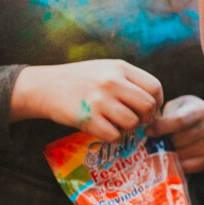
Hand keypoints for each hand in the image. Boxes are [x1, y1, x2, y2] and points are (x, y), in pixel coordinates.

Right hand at [11, 60, 163, 142]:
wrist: (44, 86)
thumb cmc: (80, 79)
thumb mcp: (107, 69)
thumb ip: (129, 81)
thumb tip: (155, 103)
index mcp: (120, 68)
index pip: (154, 86)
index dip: (158, 102)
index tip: (152, 110)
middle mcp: (112, 81)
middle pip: (148, 105)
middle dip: (147, 117)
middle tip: (139, 121)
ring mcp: (99, 100)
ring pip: (132, 122)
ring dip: (128, 128)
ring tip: (117, 123)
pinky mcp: (87, 118)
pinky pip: (112, 135)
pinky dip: (111, 136)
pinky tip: (104, 129)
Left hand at [146, 95, 203, 173]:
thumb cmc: (185, 112)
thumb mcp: (175, 106)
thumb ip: (162, 116)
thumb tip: (143, 131)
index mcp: (200, 110)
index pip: (179, 121)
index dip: (160, 127)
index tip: (147, 132)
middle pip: (178, 141)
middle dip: (161, 143)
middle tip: (151, 143)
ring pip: (180, 155)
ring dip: (166, 154)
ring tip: (160, 149)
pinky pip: (186, 167)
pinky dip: (175, 164)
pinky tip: (170, 157)